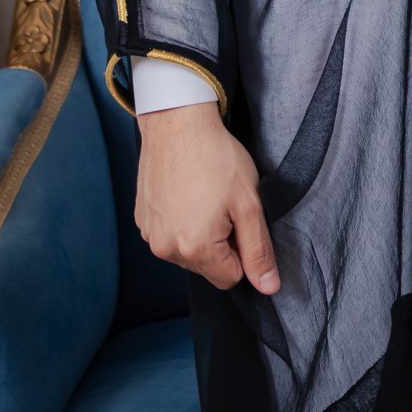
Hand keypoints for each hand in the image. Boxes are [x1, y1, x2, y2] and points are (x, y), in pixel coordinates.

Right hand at [134, 102, 279, 292]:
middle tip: (223, 204)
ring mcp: (150, 235)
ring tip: (204, 196)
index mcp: (195, 249)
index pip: (231, 278)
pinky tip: (187, 193)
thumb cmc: (216, 158)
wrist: (178, 123)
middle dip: (221, 243)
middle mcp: (166, 249)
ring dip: (200, 233)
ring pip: (188, 253)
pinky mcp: (142, 220)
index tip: (239, 219)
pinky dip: (181, 222)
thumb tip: (269, 287)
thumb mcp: (248, 204)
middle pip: (207, 267)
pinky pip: (169, 236)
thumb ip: (258, 250)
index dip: (242, 251)